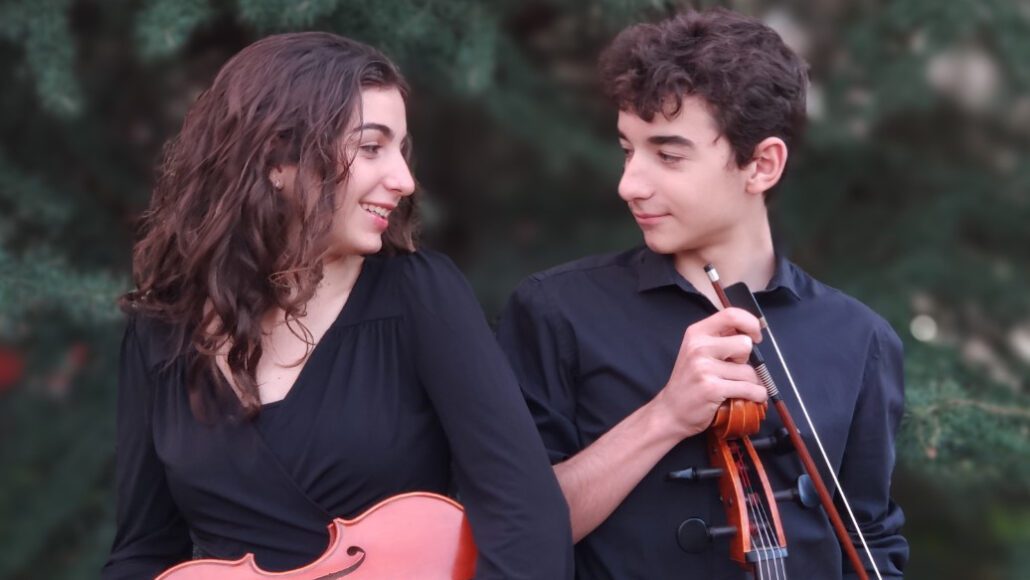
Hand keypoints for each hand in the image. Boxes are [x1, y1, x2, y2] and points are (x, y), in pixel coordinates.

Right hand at [652, 307, 767, 438]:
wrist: (670, 411)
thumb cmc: (688, 381)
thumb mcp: (697, 351)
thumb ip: (719, 338)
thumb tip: (750, 331)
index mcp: (696, 333)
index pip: (731, 315)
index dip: (751, 323)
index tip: (756, 336)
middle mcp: (699, 347)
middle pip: (745, 344)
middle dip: (745, 360)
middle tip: (732, 369)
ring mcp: (704, 368)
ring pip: (749, 371)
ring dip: (750, 382)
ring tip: (735, 387)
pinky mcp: (712, 388)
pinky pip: (750, 389)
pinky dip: (756, 395)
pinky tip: (750, 397)